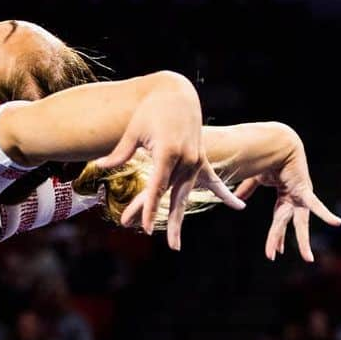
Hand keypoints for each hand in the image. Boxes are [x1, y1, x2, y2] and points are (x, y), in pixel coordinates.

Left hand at [97, 79, 244, 244]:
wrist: (175, 92)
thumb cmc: (151, 110)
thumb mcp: (134, 130)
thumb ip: (120, 153)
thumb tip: (101, 166)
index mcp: (167, 152)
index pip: (157, 187)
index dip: (150, 208)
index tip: (145, 227)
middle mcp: (185, 158)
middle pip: (174, 197)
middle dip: (171, 223)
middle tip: (172, 247)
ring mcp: (196, 159)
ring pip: (186, 195)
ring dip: (178, 220)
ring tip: (175, 245)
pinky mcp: (201, 158)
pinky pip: (213, 179)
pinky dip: (224, 193)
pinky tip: (239, 206)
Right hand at [234, 127, 340, 261]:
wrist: (279, 143)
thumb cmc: (270, 157)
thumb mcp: (256, 178)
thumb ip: (248, 190)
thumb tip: (237, 200)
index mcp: (283, 198)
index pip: (278, 222)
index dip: (276, 237)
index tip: (275, 252)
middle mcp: (293, 200)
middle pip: (286, 225)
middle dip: (280, 241)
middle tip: (275, 257)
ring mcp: (301, 197)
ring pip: (301, 224)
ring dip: (303, 242)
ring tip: (308, 259)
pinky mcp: (305, 191)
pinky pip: (316, 205)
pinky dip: (326, 214)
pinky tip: (338, 224)